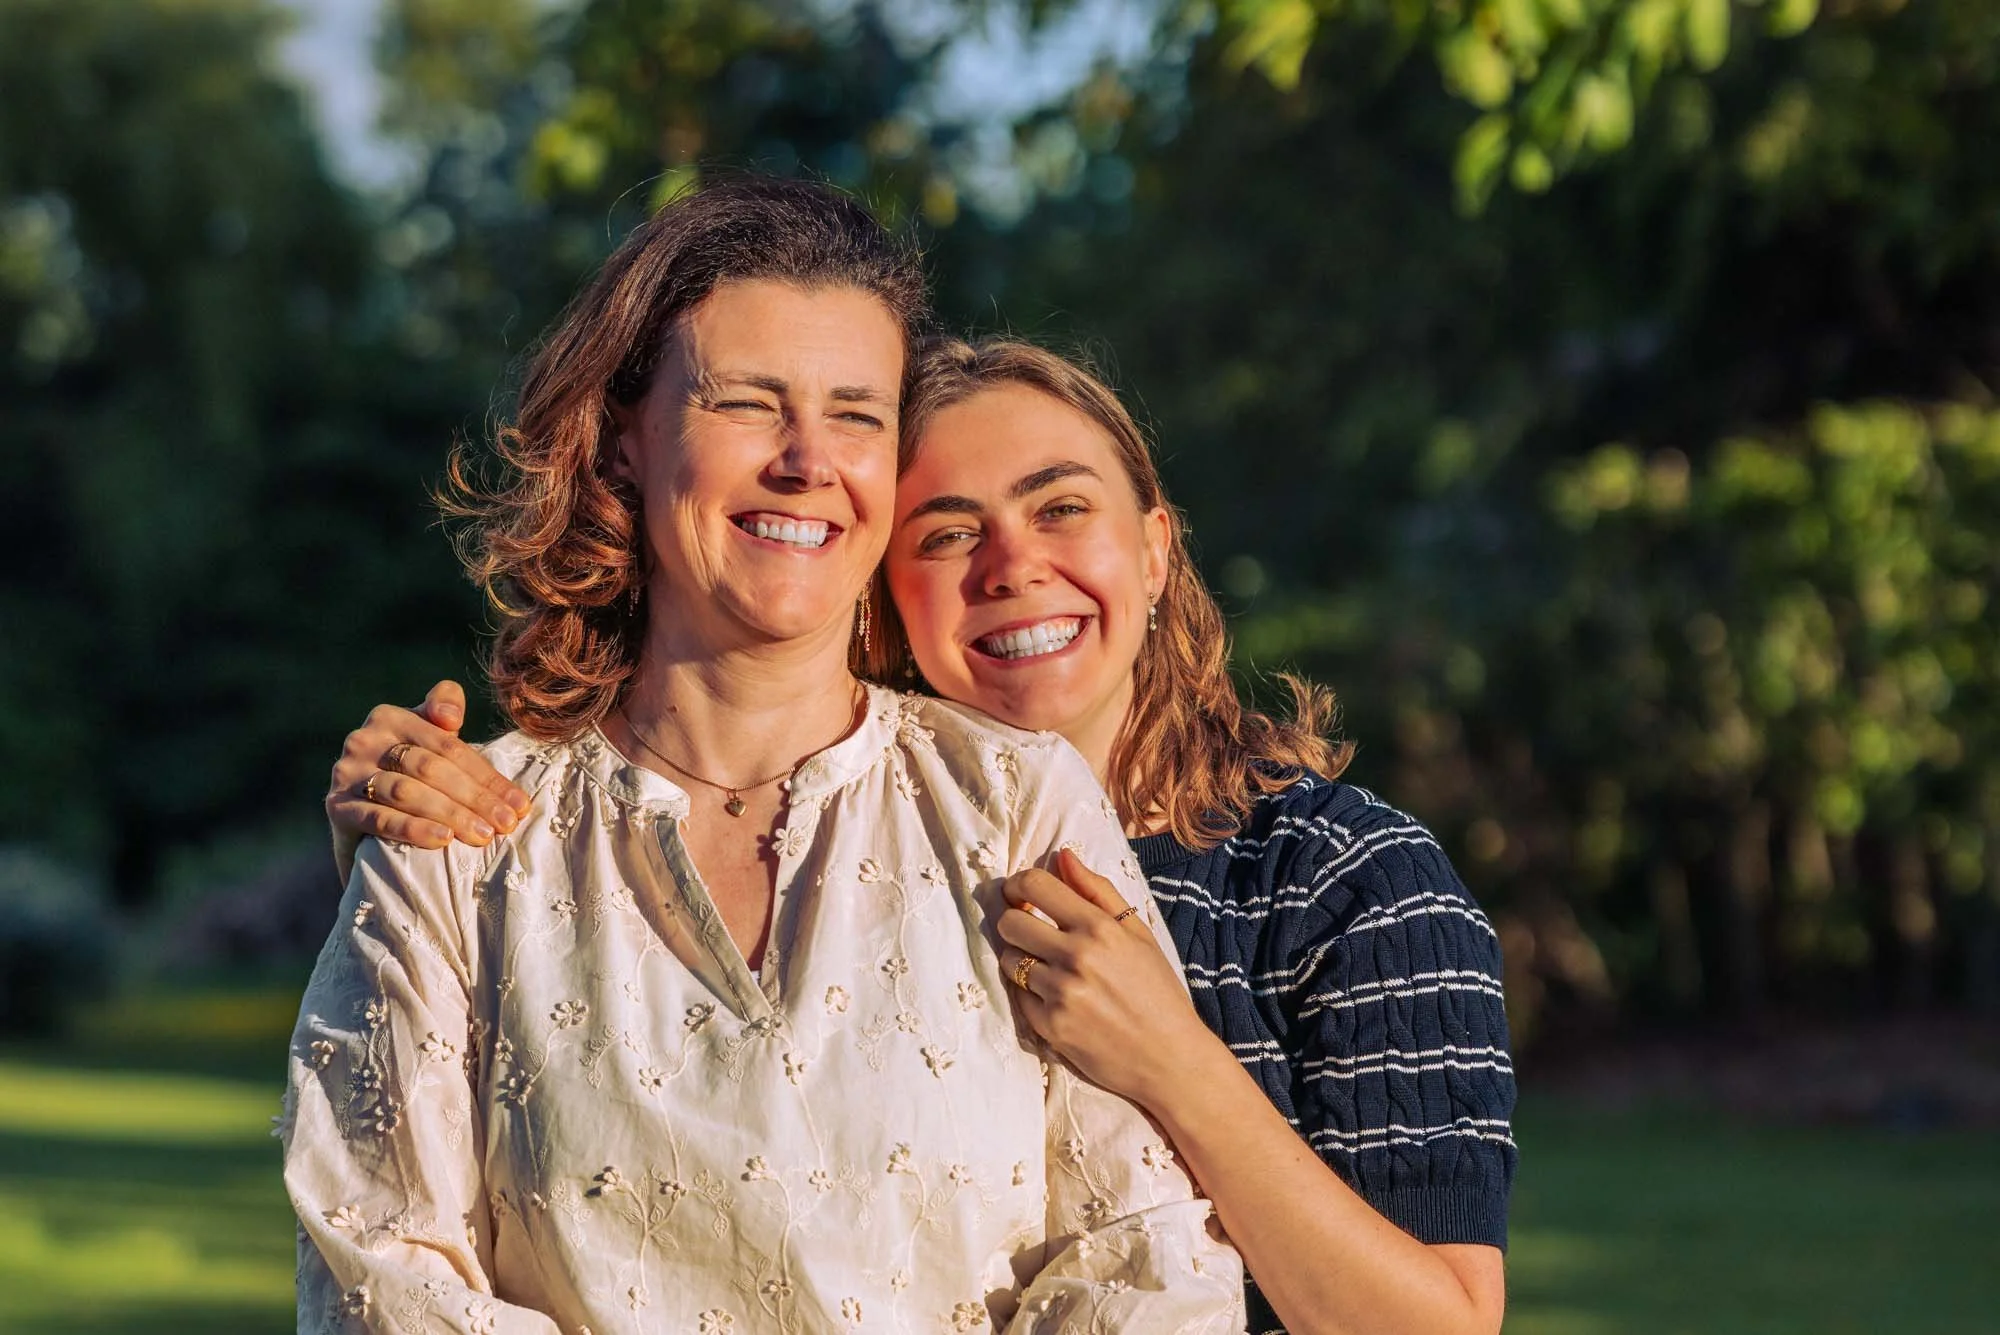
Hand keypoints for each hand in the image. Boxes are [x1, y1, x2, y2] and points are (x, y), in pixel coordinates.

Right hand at [324, 681, 530, 855]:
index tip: (519, 804)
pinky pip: (379, 817)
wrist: (363, 824)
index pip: (449, 747)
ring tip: (482, 834)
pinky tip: (442, 840)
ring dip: (451, 814)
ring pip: (407, 792)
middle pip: (431, 768)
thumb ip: (444, 715)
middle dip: (475, 798)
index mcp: (391, 717)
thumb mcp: (429, 744)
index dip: (487, 776)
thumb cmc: (410, 778)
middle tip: (506, 823)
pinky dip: (413, 828)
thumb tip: (450, 715)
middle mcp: (364, 739)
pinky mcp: (336, 807)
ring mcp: (346, 773)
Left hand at [997, 848, 1217, 1106]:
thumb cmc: (1157, 991)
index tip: (1022, 894)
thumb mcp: (1138, 933)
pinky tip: (1058, 999)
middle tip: (1031, 930)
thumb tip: (1061, 856)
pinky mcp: (1049, 1027)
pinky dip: (1031, 995)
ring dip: (1022, 960)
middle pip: (1009, 921)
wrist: (1170, 1058)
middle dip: (1015, 921)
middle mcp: (1076, 957)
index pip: (1034, 885)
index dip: (1019, 885)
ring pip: (1010, 960)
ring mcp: (1060, 994)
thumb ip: (1098, 891)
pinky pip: (1019, 997)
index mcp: (1099, 928)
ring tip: (1050, 969)